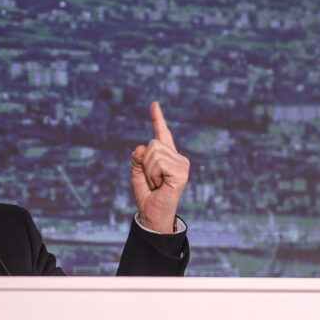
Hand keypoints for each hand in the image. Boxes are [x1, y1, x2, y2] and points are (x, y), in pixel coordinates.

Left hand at [130, 102, 189, 232]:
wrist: (153, 215)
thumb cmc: (147, 196)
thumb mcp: (137, 174)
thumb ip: (138, 159)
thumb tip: (141, 147)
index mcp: (167, 157)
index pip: (162, 134)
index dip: (157, 119)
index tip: (154, 104)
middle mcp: (177, 158)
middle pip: (152, 144)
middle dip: (144, 163)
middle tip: (152, 180)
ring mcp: (181, 164)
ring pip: (154, 153)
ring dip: (148, 171)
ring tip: (156, 183)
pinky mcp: (182, 172)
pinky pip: (158, 163)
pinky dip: (153, 175)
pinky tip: (160, 185)